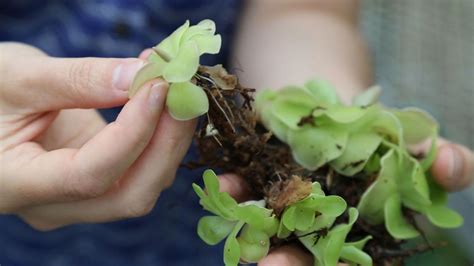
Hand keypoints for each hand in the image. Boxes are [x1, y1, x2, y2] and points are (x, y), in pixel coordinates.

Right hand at [0, 43, 195, 229]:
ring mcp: (80, 200)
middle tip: (182, 90)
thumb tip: (142, 76)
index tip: (157, 87)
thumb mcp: (19, 77)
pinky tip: (165, 103)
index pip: (89, 177)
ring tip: (176, 89)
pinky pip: (143, 171)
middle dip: (165, 142)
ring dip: (170, 138)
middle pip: (130, 195)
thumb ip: (80, 79)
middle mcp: (54, 207)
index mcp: (16, 186)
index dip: (132, 133)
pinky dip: (161, 138)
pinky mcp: (100, 183)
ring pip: (144, 186)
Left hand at [218, 139, 473, 264]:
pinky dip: (235, 191)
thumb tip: (449, 162)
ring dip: (260, 242)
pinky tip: (225, 185)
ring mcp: (289, 208)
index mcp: (363, 226)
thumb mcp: (412, 140)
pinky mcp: (262, 183)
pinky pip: (245, 194)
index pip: (357, 261)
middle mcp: (323, 226)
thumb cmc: (376, 127)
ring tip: (254, 254)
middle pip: (312, 259)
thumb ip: (440, 157)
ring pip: (274, 235)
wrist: (330, 102)